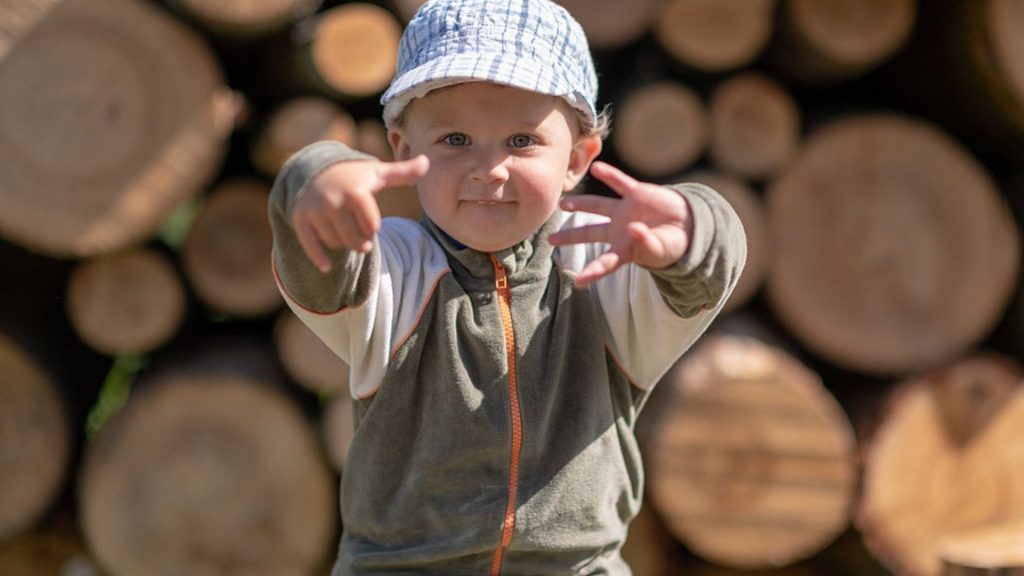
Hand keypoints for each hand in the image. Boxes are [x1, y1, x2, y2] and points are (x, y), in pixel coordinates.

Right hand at [291, 155, 428, 271]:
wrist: (317, 170)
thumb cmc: (355, 176)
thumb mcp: (378, 173)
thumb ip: (403, 172)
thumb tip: (427, 162)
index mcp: (355, 191)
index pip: (371, 226)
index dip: (372, 228)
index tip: (371, 223)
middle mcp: (333, 200)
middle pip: (354, 239)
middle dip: (361, 242)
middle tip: (363, 240)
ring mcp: (315, 210)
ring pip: (336, 242)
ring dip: (342, 242)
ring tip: (344, 232)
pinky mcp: (300, 219)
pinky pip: (310, 245)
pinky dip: (319, 258)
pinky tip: (327, 268)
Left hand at [548, 161, 692, 286]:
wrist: (688, 224)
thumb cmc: (673, 243)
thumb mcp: (662, 249)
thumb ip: (647, 242)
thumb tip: (633, 229)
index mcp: (625, 249)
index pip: (605, 263)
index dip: (592, 272)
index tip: (577, 281)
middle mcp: (619, 230)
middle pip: (590, 233)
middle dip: (570, 236)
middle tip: (550, 240)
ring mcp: (626, 211)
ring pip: (598, 206)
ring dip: (580, 204)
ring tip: (563, 203)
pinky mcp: (637, 194)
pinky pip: (620, 183)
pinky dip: (610, 175)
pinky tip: (597, 168)